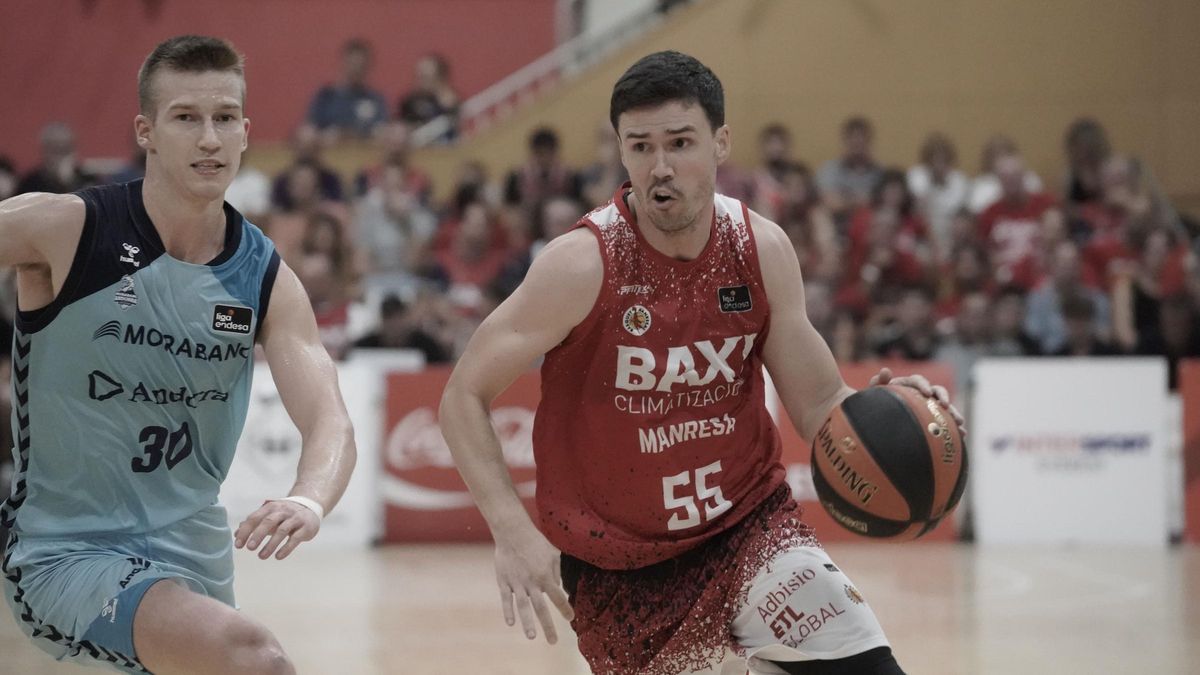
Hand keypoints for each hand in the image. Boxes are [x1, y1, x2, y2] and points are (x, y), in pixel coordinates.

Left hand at [234, 499, 320, 559]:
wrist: (310, 508)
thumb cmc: (284, 515)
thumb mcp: (269, 516)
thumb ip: (253, 524)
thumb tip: (236, 534)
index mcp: (271, 507)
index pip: (255, 518)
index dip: (246, 531)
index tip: (238, 545)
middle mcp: (283, 511)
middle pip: (268, 521)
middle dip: (258, 535)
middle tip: (249, 548)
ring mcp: (295, 518)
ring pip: (282, 530)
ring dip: (271, 544)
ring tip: (261, 557)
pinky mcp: (306, 527)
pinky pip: (295, 538)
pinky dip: (286, 548)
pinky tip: (278, 557)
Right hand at [493, 526, 573, 643]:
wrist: (513, 532)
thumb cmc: (536, 542)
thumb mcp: (553, 553)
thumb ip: (556, 572)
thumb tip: (558, 588)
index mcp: (545, 575)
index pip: (558, 597)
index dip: (565, 608)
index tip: (571, 619)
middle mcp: (532, 582)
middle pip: (541, 608)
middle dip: (548, 626)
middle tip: (553, 642)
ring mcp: (517, 583)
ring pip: (523, 607)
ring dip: (528, 623)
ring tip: (532, 637)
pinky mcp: (504, 581)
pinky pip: (506, 599)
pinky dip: (508, 611)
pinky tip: (511, 623)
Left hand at [869, 367, 966, 436]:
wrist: (879, 419)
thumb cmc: (876, 403)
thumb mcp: (875, 393)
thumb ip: (879, 382)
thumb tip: (885, 371)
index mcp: (908, 384)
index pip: (918, 380)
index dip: (923, 385)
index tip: (927, 393)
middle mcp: (922, 393)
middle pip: (937, 391)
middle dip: (944, 398)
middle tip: (946, 406)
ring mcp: (930, 405)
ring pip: (945, 407)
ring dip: (953, 413)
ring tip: (960, 423)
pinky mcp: (934, 418)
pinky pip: (946, 421)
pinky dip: (954, 428)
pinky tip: (962, 436)